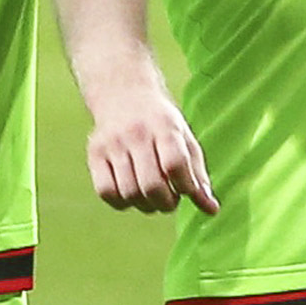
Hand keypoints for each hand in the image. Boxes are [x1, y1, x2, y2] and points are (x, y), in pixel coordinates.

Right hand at [83, 76, 219, 215]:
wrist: (123, 94)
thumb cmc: (161, 124)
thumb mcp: (185, 140)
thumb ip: (198, 174)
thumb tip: (211, 209)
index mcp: (164, 126)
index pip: (175, 164)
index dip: (185, 187)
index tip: (187, 190)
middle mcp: (135, 133)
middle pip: (151, 184)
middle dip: (166, 203)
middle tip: (171, 200)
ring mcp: (111, 144)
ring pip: (129, 192)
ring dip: (146, 205)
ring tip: (153, 199)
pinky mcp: (94, 154)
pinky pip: (106, 192)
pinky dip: (122, 203)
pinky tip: (132, 196)